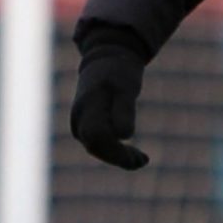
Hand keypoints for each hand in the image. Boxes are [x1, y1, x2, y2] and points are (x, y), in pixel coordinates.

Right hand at [70, 46, 149, 170]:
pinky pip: (98, 145)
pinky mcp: (85, 129)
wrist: (105, 62)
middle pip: (95, 147)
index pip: (97, 136)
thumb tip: (123, 136)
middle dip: (120, 158)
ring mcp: (79, 125)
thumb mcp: (127, 88)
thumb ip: (125, 110)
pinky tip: (135, 156)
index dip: (117, 151)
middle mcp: (78, 118)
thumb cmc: (119, 73)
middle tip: (144, 160)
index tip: (140, 157)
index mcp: (88, 106)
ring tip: (142, 159)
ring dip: (118, 157)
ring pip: (96, 149)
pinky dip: (115, 153)